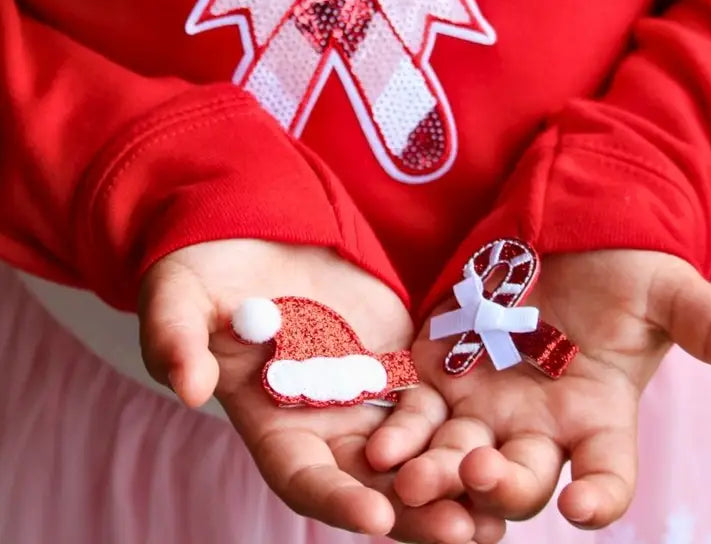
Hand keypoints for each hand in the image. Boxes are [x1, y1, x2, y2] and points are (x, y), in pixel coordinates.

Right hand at [139, 240, 503, 541]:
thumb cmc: (201, 274)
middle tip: (464, 533)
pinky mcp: (393, 355)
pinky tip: (498, 438)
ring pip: (412, 448)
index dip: (336, 500)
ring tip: (499, 505)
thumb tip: (187, 386)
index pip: (303, 477)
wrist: (248, 231)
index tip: (376, 517)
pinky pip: (432, 394)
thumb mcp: (177, 301)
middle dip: (416, 511)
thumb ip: (177, 341)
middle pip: (371, 480)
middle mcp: (321, 419)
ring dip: (452, 476)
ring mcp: (362, 388)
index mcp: (268, 421)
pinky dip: (459, 420)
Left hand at [368, 250, 710, 534]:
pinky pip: (420, 416)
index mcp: (599, 418)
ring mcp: (487, 405)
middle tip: (479, 473)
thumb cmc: (621, 266)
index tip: (585, 507)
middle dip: (500, 485)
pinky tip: (382, 449)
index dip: (601, 496)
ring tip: (413, 480)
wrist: (561, 233)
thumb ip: (706, 324)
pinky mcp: (441, 374)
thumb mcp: (663, 293)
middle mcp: (541, 427)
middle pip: (522, 480)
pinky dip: (402, 434)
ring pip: (461, 458)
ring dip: (438, 475)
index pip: (606, 475)